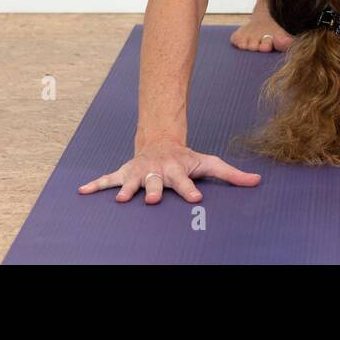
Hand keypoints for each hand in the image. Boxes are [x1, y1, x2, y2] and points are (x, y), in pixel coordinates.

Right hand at [79, 139, 261, 203]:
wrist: (160, 140)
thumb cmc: (186, 158)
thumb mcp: (210, 163)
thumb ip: (232, 174)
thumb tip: (258, 181)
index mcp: (178, 170)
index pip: (186, 182)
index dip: (191, 190)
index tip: (196, 198)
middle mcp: (158, 171)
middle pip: (156, 182)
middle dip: (154, 190)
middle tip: (151, 199)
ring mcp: (140, 172)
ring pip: (132, 181)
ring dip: (127, 189)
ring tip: (121, 200)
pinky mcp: (125, 173)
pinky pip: (108, 179)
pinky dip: (95, 185)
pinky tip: (82, 192)